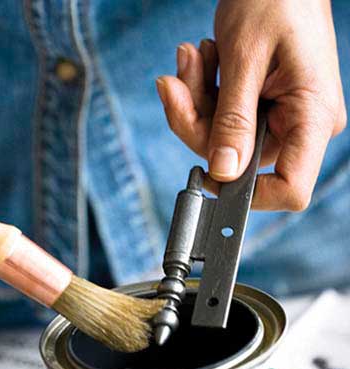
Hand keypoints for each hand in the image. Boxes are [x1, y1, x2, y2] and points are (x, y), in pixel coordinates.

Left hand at [156, 0, 346, 210]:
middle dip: (197, 121)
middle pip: (237, 160)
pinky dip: (202, 92)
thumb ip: (233, 120)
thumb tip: (223, 173)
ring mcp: (279, 118)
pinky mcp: (260, 108)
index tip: (207, 169)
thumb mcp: (245, 59)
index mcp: (311, 117)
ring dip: (195, 100)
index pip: (290, 187)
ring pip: (221, 138)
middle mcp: (299, 126)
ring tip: (192, 56)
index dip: (249, 193)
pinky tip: (202, 58)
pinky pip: (221, 118)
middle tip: (176, 81)